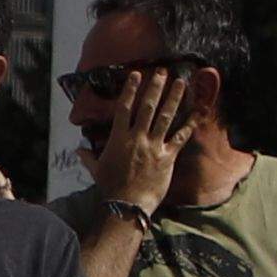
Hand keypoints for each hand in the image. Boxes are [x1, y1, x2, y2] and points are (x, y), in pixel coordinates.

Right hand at [86, 66, 199, 214]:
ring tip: (180, 82)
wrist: (127, 205)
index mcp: (118, 139)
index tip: (136, 74)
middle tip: (162, 71)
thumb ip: (88, 157)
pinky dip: (191, 124)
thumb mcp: (96, 170)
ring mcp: (153, 146)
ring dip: (174, 98)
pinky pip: (181, 137)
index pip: (124, 108)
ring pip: (165, 117)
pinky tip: (199, 111)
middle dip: (155, 87)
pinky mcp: (167, 157)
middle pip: (147, 107)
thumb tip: (78, 151)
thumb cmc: (109, 188)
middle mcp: (136, 138)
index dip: (130, 90)